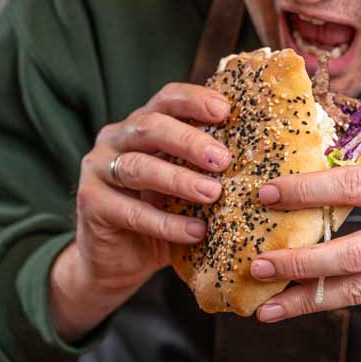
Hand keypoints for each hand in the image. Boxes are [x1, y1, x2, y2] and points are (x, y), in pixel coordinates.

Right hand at [50, 83, 230, 338]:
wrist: (116, 262)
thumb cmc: (163, 216)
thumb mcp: (186, 188)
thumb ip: (209, 168)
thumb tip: (269, 157)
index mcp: (142, 126)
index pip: (166, 98)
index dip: (194, 100)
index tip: (226, 110)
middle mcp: (116, 139)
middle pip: (150, 126)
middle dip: (189, 140)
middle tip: (223, 159)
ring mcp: (98, 170)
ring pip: (137, 166)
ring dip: (179, 179)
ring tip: (213, 194)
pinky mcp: (91, 204)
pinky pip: (131, 211)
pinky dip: (166, 223)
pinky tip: (195, 233)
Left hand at [249, 148, 360, 321]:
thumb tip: (326, 172)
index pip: (352, 188)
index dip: (305, 193)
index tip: (268, 194)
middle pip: (350, 256)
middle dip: (298, 265)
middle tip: (258, 267)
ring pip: (359, 292)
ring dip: (309, 301)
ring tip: (268, 307)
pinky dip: (339, 300)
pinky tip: (308, 301)